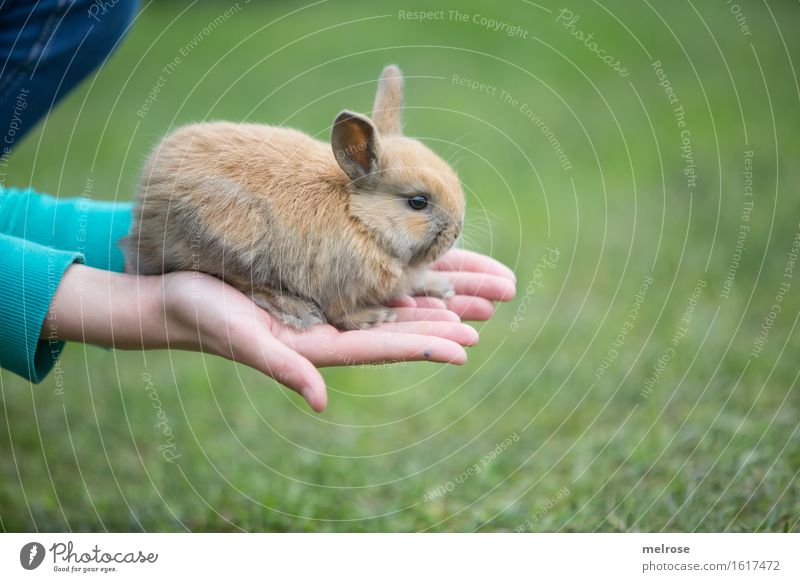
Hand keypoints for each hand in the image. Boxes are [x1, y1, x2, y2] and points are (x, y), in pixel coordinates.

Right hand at [46, 250, 515, 412]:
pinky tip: (429, 268)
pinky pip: (372, 273)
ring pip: (395, 296)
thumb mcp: (242, 339)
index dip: (425, 343)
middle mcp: (332, 324)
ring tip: (480, 290)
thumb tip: (322, 402)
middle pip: (402, 319)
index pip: (384, 344)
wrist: (175, 292)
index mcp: (320, 344)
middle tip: (498, 303)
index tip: (467, 345)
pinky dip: (404, 271)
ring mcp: (329, 301)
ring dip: (438, 291)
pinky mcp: (319, 277)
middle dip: (451, 311)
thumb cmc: (201, 314)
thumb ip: (283, 368)